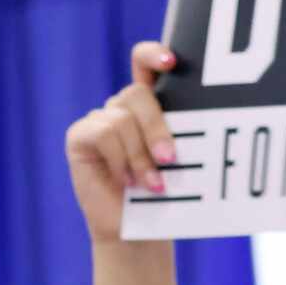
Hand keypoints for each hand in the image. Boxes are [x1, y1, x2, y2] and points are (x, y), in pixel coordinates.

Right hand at [63, 42, 180, 242]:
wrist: (135, 230)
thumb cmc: (163, 196)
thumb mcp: (180, 158)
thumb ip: (181, 131)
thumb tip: (206, 118)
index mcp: (149, 105)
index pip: (145, 62)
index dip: (153, 54)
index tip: (171, 61)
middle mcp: (121, 108)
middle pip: (136, 93)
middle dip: (156, 126)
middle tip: (170, 158)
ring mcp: (99, 121)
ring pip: (122, 118)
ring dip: (139, 155)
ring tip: (151, 184)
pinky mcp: (80, 136)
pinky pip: (103, 133)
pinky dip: (119, 159)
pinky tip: (125, 181)